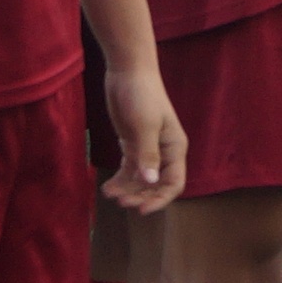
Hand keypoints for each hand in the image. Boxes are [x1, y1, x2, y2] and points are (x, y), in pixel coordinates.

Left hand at [98, 66, 186, 215]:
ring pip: (140, 180)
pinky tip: (107, 187)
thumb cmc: (142, 95)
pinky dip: (119, 180)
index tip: (141, 210)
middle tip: (120, 202)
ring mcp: (148, 149)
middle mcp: (164, 152)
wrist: (128, 72)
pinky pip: (128, 170)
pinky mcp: (132, 144)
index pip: (174, 183)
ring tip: (109, 194)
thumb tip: (149, 182)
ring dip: (127, 190)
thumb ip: (147, 154)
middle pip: (156, 185)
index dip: (160, 199)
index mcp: (175, 148)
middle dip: (140, 196)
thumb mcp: (145, 125)